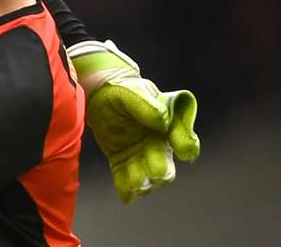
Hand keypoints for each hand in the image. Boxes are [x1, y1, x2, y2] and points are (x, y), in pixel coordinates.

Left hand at [68, 40, 199, 203]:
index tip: (183, 149)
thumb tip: (163, 120)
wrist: (100, 95)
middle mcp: (158, 145)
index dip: (186, 145)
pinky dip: (127, 189)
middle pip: (166, 166)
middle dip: (162, 170)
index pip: (185, 141)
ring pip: (147, 178)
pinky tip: (126, 196)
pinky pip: (126, 180)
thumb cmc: (123, 91)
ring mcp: (141, 156)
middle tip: (156, 170)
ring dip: (143, 182)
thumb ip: (146, 104)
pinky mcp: (123, 163)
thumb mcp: (132, 92)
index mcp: (168, 127)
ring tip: (135, 181)